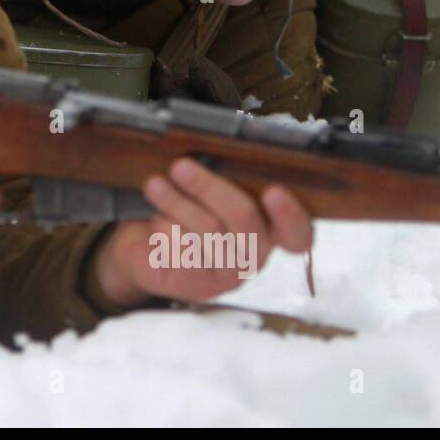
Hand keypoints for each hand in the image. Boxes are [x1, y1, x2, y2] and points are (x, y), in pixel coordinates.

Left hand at [91, 157, 313, 306]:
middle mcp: (254, 256)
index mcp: (268, 231)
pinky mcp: (196, 287)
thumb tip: (213, 151)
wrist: (142, 246)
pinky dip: (163, 229)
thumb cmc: (180, 211)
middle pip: (244, 220)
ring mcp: (227, 276)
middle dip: (210, 188)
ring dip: (177, 203)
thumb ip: (222, 178)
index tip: (272, 191)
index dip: (290, 215)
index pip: (297, 234)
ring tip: (154, 185)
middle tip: (180, 167)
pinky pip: (181, 251)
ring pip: (207, 232)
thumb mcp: (204, 191)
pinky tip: (153, 220)